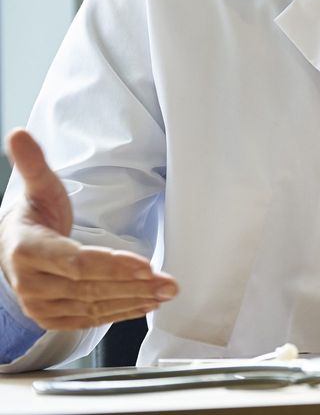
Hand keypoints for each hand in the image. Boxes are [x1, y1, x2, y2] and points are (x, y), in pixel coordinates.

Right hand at [0, 128, 177, 330]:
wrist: (12, 249)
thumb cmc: (34, 216)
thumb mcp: (37, 188)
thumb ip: (34, 164)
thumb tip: (19, 133)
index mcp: (28, 250)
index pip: (77, 261)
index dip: (112, 265)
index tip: (147, 266)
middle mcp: (32, 283)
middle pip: (91, 287)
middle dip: (134, 285)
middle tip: (170, 283)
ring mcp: (40, 305)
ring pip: (94, 305)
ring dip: (134, 301)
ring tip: (167, 292)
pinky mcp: (51, 319)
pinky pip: (90, 319)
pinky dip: (120, 313)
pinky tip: (146, 305)